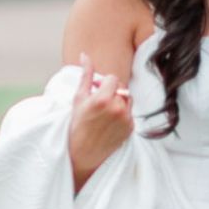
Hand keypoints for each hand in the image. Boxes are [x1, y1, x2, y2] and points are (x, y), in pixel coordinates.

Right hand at [68, 52, 133, 187]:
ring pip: (128, 99)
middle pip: (121, 88)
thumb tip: (85, 55)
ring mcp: (126, 119)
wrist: (83, 153)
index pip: (113, 78)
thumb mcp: (78, 98)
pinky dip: (122, 114)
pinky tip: (110, 122)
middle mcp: (117, 108)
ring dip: (119, 101)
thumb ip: (86, 75)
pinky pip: (130, 113)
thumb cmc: (77, 124)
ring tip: (105, 112)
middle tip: (99, 102)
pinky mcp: (131, 128)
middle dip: (112, 91)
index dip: (104, 83)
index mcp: (103, 99)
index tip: (96, 91)